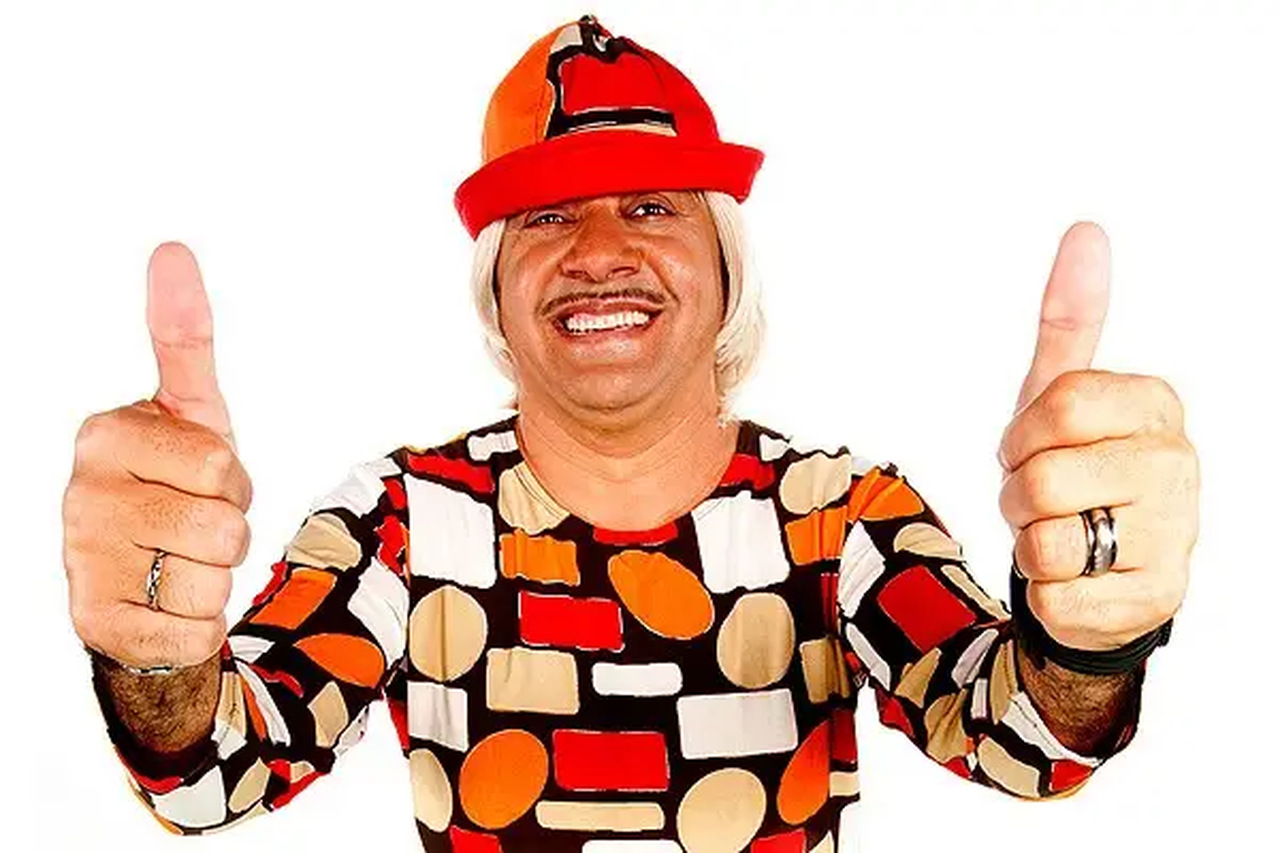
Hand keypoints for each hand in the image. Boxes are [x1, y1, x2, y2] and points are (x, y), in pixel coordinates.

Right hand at [63, 243, 251, 668]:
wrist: (149, 580)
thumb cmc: (179, 487)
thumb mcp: (192, 412)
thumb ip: (183, 339)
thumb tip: (172, 249)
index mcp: (105, 436)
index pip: (219, 463)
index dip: (232, 479)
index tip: (202, 476)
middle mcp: (80, 496)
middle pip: (222, 523)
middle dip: (230, 528)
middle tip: (196, 524)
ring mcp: (80, 562)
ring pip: (211, 577)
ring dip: (216, 575)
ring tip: (181, 561)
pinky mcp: (94, 622)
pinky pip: (194, 626)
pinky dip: (198, 622)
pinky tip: (167, 604)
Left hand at [997, 223, 1197, 650]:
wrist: (1101, 568)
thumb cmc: (1076, 470)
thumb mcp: (1061, 395)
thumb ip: (1071, 319)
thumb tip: (1086, 231)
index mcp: (1155, 406)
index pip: (1055, 406)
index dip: (1021, 436)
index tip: (1034, 446)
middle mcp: (1178, 467)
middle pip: (1040, 479)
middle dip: (1017, 496)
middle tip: (1044, 500)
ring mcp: (1175, 538)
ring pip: (1043, 542)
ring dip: (1029, 544)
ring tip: (1063, 536)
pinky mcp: (1154, 600)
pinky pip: (1054, 596)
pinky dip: (1046, 592)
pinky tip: (1081, 579)